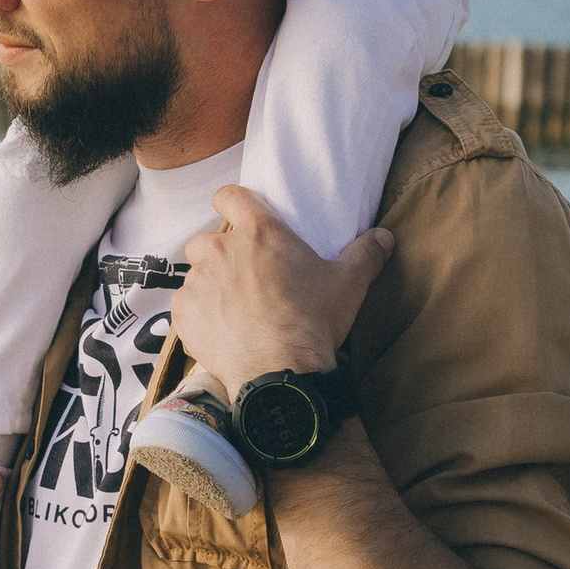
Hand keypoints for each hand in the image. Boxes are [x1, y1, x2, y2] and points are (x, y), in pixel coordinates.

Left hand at [173, 190, 395, 398]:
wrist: (280, 372)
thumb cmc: (313, 321)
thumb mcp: (349, 284)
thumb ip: (365, 254)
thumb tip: (384, 237)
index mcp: (259, 232)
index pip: (231, 196)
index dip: (230, 201)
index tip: (233, 211)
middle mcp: (221, 250)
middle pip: (207, 240)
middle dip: (220, 255)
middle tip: (243, 279)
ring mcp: (199, 281)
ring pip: (196, 275)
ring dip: (210, 287)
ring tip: (233, 311)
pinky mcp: (185, 314)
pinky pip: (186, 307)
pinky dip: (199, 316)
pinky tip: (221, 332)